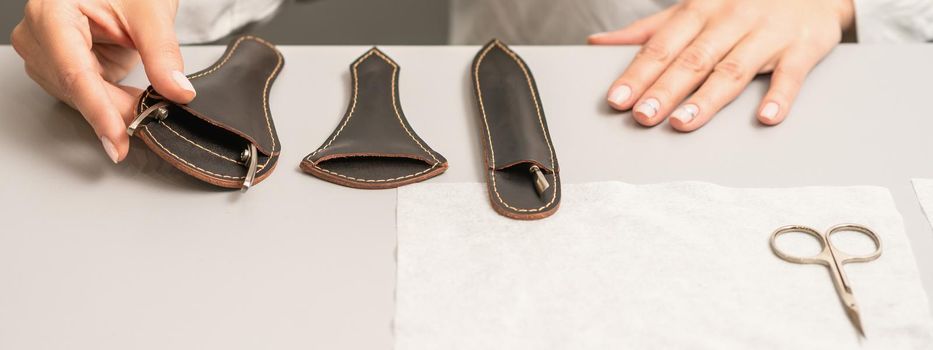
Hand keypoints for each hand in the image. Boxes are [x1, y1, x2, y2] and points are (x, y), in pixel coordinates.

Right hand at [10, 0, 195, 162]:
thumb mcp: (151, 12)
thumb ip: (162, 53)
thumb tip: (176, 91)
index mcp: (52, 10)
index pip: (74, 72)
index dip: (99, 111)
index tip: (117, 140)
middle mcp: (39, 31)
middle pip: (75, 89)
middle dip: (116, 109)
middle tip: (155, 116)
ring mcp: (44, 50)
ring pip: (78, 97)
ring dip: (114, 106)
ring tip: (148, 100)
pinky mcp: (58, 64)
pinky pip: (84, 95)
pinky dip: (110, 101)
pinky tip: (132, 98)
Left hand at [589, 0, 853, 131]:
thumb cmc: (742, 2)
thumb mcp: (693, 8)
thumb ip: (647, 31)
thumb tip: (597, 44)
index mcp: (700, 10)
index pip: (662, 45)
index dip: (638, 73)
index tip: (617, 100)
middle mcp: (731, 18)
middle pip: (693, 59)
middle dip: (665, 89)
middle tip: (643, 116)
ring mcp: (767, 33)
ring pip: (733, 68)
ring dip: (707, 97)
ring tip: (683, 122)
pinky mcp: (802, 47)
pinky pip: (790, 73)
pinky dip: (779, 95)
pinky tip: (765, 116)